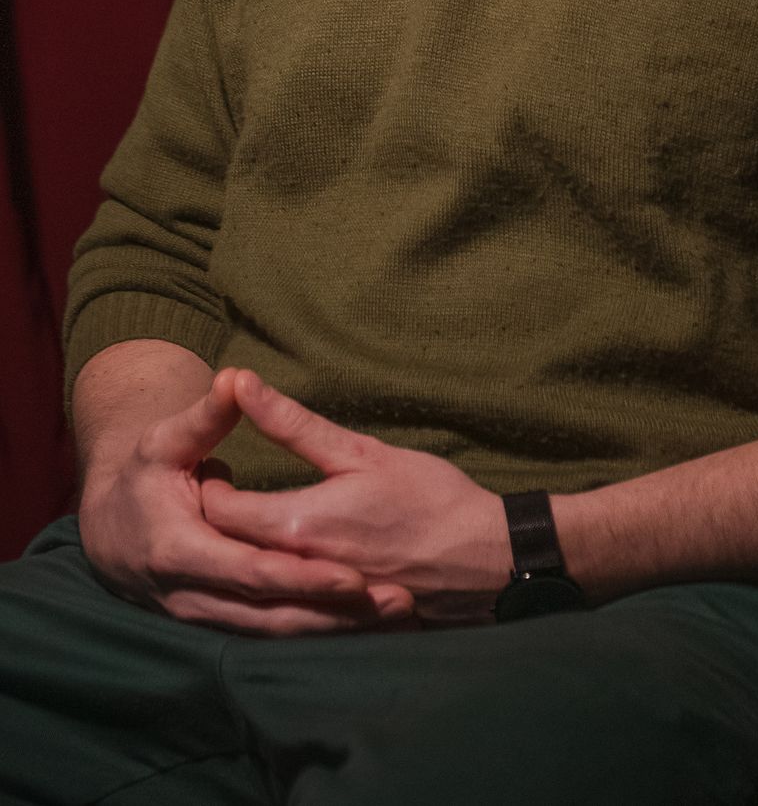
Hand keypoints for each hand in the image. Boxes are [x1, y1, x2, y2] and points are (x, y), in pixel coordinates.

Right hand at [78, 368, 410, 633]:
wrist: (108, 534)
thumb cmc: (142, 481)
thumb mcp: (166, 444)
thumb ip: (205, 417)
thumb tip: (234, 377)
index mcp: (182, 553)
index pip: (254, 574)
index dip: (304, 577)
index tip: (355, 575)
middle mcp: (194, 597)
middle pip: (273, 615)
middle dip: (335, 611)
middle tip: (398, 600)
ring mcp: (205, 617)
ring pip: (275, 633)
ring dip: (334, 627)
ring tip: (397, 611)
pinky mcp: (218, 622)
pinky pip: (270, 633)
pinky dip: (314, 628)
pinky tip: (364, 621)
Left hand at [199, 370, 510, 627]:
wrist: (485, 558)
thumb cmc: (428, 496)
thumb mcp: (361, 451)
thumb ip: (294, 423)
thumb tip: (242, 382)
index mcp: (298, 525)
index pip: (219, 513)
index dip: (205, 486)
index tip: (209, 465)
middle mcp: (297, 571)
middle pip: (228, 550)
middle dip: (213, 520)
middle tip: (217, 487)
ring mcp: (314, 603)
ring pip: (251, 582)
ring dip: (238, 553)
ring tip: (241, 522)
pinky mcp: (333, 619)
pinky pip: (282, 605)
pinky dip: (268, 583)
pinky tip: (275, 562)